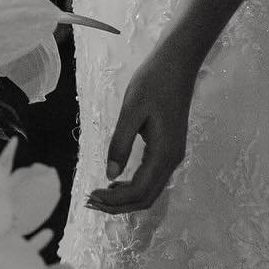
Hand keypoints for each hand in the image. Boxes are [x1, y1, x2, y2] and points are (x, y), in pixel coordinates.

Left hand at [86, 41, 199, 214]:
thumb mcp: (132, 110)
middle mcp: (172, 159)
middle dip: (118, 205)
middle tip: (90, 201)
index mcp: (164, 153)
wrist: (178, 63)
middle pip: (147, 197)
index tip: (90, 195)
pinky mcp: (169, 148)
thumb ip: (120, 143)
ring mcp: (173, 155)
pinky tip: (115, 182)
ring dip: (125, 198)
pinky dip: (133, 186)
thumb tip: (110, 175)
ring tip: (99, 195)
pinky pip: (152, 178)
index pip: (140, 191)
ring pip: (150, 190)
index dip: (115, 200)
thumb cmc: (153, 82)